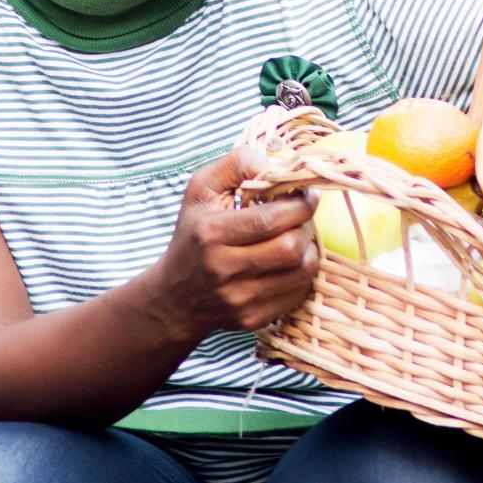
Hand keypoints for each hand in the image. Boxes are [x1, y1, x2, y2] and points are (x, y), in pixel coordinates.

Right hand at [149, 146, 318, 341]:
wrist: (174, 296)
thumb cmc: (193, 233)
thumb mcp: (202, 188)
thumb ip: (239, 163)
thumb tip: (279, 165)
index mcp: (211, 233)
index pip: (271, 219)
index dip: (299, 204)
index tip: (306, 194)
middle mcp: (224, 270)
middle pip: (291, 246)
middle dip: (306, 225)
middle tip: (301, 215)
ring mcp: (240, 299)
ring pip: (302, 271)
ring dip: (308, 248)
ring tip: (295, 236)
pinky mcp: (254, 319)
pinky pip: (298, 292)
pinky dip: (301, 272)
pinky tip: (287, 261)